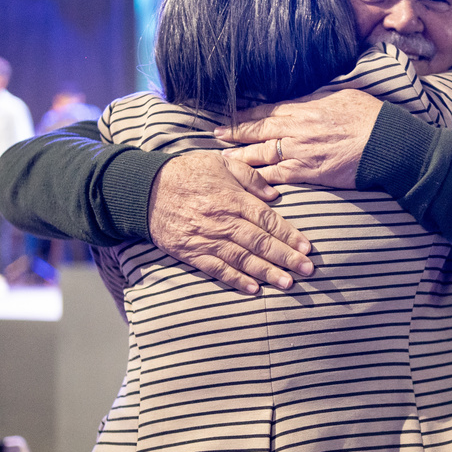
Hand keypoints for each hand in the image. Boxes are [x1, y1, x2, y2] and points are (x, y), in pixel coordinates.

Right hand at [147, 150, 313, 294]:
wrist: (144, 189)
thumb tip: (275, 195)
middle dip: (286, 257)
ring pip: (243, 259)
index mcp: (232, 198)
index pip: (267, 220)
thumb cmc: (186, 172)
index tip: (307, 248)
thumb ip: (250, 177)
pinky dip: (236, 279)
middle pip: (260, 242)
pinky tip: (254, 288)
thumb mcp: (220, 163)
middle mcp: (222, 220)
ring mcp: (207, 239)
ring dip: (267, 272)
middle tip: (307, 270)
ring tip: (287, 283)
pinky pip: (217, 269)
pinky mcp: (192, 252)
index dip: (289, 235)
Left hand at [216, 89, 383, 188]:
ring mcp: (300, 151)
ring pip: (261, 154)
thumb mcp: (342, 96)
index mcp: (305, 108)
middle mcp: (297, 128)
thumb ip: (319, 99)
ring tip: (224, 159)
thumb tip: (308, 99)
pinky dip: (259, 178)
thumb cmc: (370, 117)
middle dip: (234, 133)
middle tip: (216, 136)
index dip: (246, 115)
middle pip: (257, 131)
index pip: (267, 111)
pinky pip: (276, 175)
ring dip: (240, 156)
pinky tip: (246, 180)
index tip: (231, 116)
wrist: (385, 143)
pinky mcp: (308, 172)